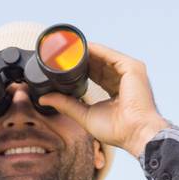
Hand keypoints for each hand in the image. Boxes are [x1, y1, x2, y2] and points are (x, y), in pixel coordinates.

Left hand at [41, 41, 170, 158]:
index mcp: (117, 91)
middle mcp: (124, 79)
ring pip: (104, 57)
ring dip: (86, 51)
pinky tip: (81, 48)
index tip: (63, 64)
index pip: (97, 75)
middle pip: (100, 63)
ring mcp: (130, 72)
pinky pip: (110, 55)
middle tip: (61, 52)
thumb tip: (44, 99)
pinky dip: (96, 51)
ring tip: (68, 47)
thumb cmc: (116, 130)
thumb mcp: (85, 114)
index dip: (81, 69)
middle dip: (81, 58)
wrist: (134, 133)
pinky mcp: (132, 68)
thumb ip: (66, 104)